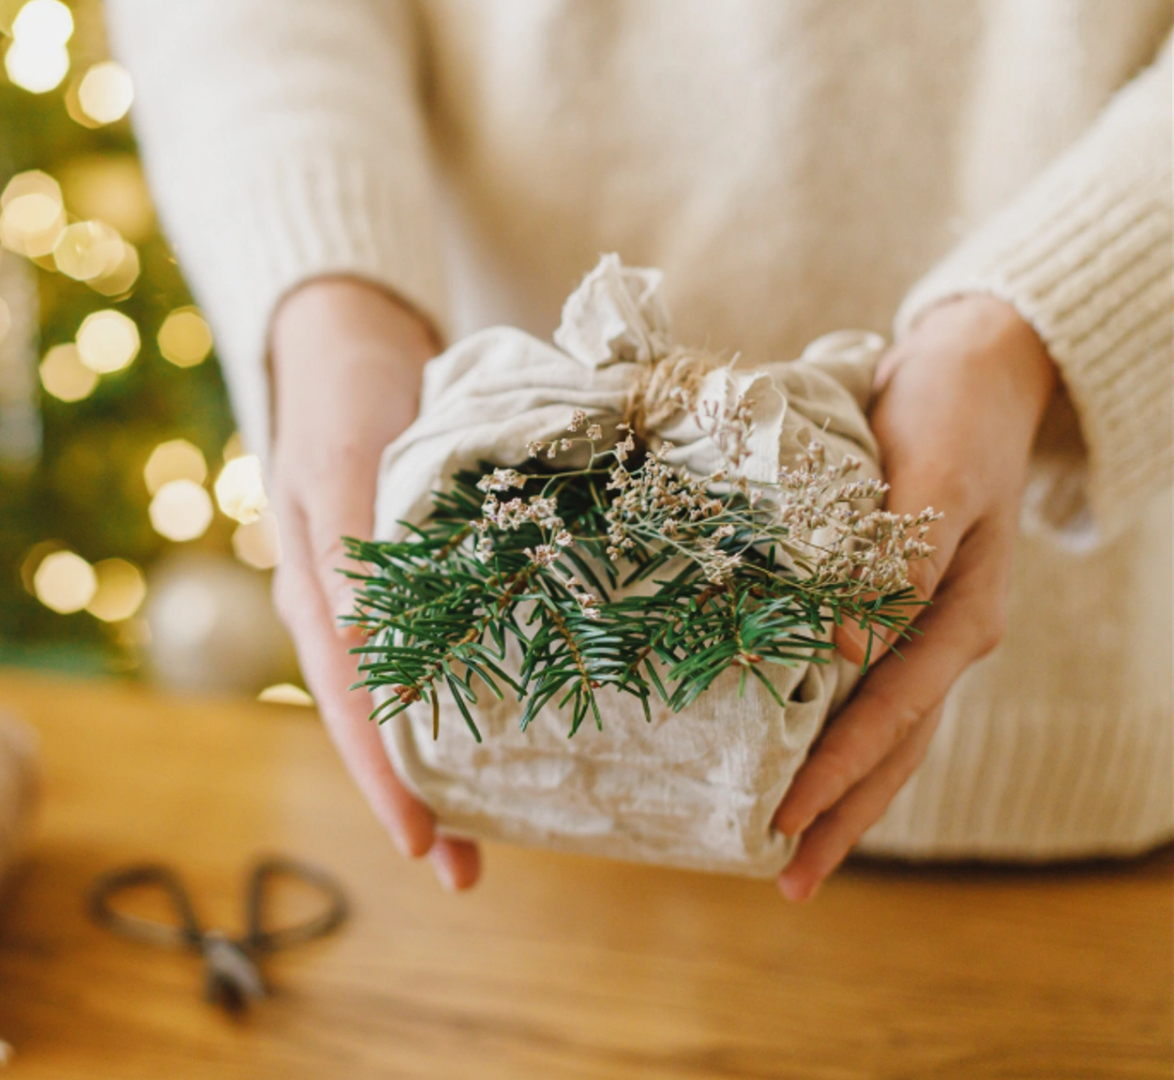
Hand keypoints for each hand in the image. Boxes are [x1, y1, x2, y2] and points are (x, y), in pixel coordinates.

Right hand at [268, 278, 480, 890]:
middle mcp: (343, 609)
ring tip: (491, 834)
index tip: (426, 843)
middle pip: (375, 723)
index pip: (353, 703)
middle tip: (463, 872)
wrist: (351, 335)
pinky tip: (508, 735)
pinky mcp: (416, 576)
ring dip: (441, 766)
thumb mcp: (340, 459)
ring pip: (405, 701)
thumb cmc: (344, 390)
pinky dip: (466, 703)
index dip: (387, 777)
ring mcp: (376, 598)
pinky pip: (435, 655)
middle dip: (415, 799)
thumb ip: (348, 550)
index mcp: (316, 592)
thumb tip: (362, 646)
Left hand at [773, 295, 1058, 900]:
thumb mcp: (929, 480)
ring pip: (880, 734)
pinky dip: (829, 738)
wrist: (968, 376)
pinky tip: (789, 768)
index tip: (783, 817)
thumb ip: (891, 563)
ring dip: (837, 796)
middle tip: (784, 880)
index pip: (891, 715)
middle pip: (891, 750)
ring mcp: (921, 632)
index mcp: (960, 618)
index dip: (836, 770)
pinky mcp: (892, 613)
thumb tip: (842, 652)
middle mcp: (943, 639)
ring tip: (786, 856)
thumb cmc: (947, 417)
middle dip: (840, 816)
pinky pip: (863, 695)